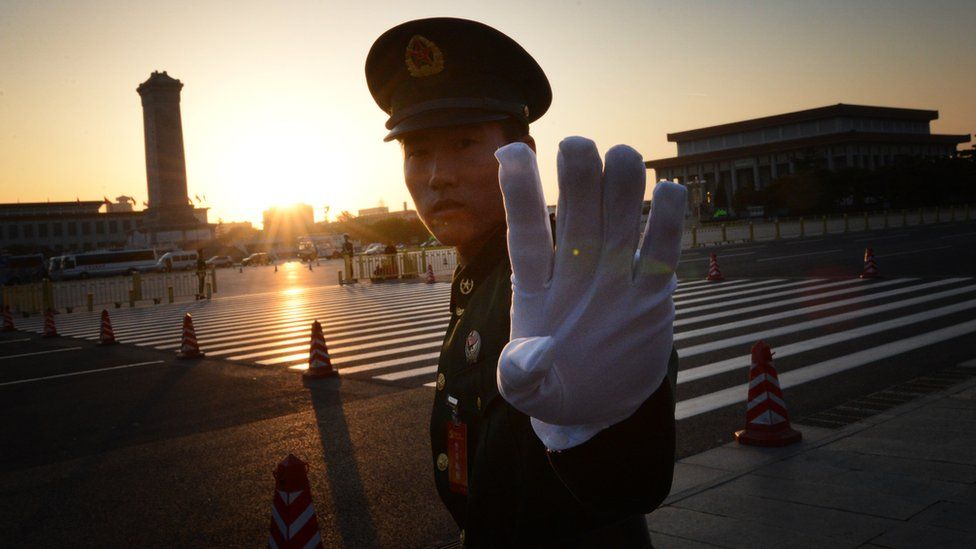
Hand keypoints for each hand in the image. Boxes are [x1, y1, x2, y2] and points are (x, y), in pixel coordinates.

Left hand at [494, 137, 685, 449]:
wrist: (597, 403)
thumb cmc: (553, 388)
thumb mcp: (528, 393)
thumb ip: (520, 375)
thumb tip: (530, 356)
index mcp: (536, 288)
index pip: (527, 233)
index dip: (519, 193)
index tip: (509, 150)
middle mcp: (576, 272)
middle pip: (577, 217)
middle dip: (578, 179)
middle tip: (577, 145)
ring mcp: (614, 279)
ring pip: (619, 223)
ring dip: (621, 188)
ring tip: (623, 154)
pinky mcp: (650, 295)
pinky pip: (661, 252)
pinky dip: (668, 223)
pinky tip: (669, 190)